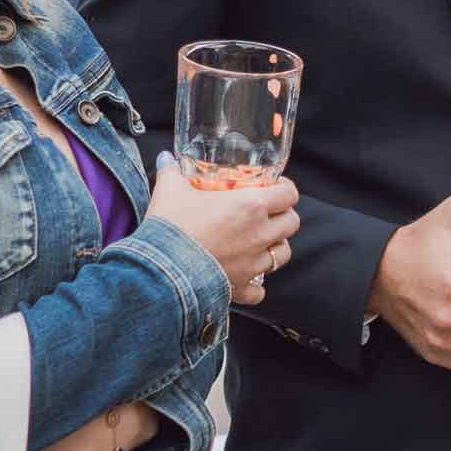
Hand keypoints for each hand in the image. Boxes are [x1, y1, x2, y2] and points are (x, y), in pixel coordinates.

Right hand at [144, 155, 299, 305]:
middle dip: (283, 216)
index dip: (285, 189)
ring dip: (274, 247)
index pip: (289, 194)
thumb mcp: (170, 190)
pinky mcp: (241, 288)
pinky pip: (260, 291)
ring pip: (282, 255)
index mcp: (251, 205)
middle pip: (291, 224)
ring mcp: (252, 264)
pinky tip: (244, 277)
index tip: (275, 188)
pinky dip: (255, 285)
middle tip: (269, 213)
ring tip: (259, 242)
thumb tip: (166, 159)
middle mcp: (259, 234)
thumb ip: (172, 171)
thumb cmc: (170, 227)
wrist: (158, 270)